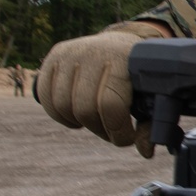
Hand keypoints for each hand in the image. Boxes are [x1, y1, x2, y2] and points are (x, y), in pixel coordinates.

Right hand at [36, 21, 170, 157]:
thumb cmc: (136, 77)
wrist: (119, 44)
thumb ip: (149, 125)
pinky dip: (61, 115)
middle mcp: (94, 52)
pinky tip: (77, 114)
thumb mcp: (149, 97)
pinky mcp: (54, 57)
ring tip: (96, 120)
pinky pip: (46, 98)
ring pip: (63, 106)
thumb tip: (145, 152)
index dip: (117, 131)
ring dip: (80, 123)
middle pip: (84, 109)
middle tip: (110, 130)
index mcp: (123, 59)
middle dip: (100, 129)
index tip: (125, 139)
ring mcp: (70, 53)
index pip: (110, 104)